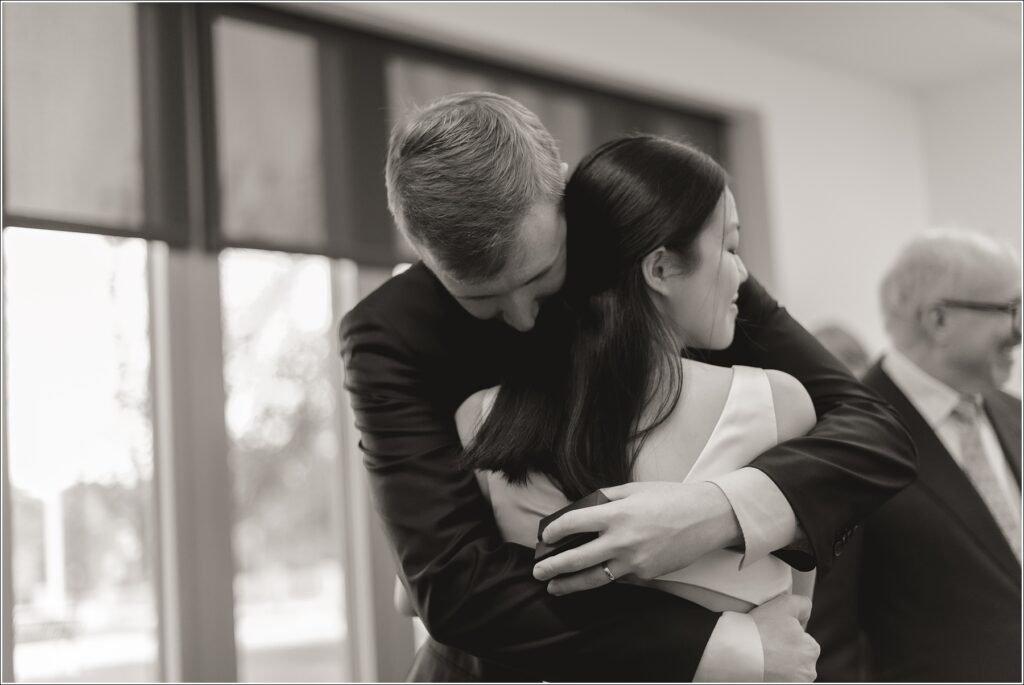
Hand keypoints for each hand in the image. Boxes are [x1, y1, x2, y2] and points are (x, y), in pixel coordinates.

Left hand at [532, 481, 741, 594]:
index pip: (573, 524)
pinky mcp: (646, 574)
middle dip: (552, 567)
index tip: (544, 537)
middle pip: (576, 559)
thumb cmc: (670, 498)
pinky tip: (591, 579)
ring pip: (593, 578)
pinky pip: (618, 578)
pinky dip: (603, 578)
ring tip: (554, 588)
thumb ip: (606, 498)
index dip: (553, 531)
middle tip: (538, 571)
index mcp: (616, 514)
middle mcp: (621, 540)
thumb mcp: (634, 489)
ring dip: (570, 584)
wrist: (707, 518)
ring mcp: (634, 561)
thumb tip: (581, 508)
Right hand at [748, 594, 818, 681]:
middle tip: (765, 643)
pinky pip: (777, 679)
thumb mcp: (783, 604)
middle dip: (784, 651)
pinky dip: (771, 675)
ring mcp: (794, 683)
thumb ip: (802, 604)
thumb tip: (805, 613)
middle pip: (796, 657)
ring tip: (760, 656)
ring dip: (777, 664)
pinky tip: (760, 667)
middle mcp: (808, 671)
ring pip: (787, 670)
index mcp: (812, 650)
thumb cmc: (759, 630)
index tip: (771, 632)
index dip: (786, 633)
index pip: (802, 639)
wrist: (735, 654)